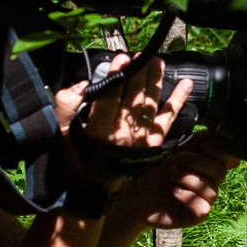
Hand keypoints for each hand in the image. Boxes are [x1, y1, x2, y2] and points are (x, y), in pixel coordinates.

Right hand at [64, 54, 194, 175]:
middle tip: (142, 55)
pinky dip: (178, 101)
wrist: (90, 191)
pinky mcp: (152, 145)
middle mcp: (123, 136)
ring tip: (158, 62)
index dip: (117, 77)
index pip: (110, 98)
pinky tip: (187, 85)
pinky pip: (168, 120)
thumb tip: (81, 86)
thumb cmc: (72, 161)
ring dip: (156, 82)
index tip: (121, 58)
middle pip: (134, 98)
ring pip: (151, 104)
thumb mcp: (60, 135)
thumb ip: (66, 108)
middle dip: (139, 74)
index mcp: (99, 132)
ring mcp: (141, 141)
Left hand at [119, 145, 238, 228]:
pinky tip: (175, 193)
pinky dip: (189, 197)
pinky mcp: (196, 215)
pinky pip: (204, 207)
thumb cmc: (152, 168)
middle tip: (176, 159)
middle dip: (198, 162)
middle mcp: (209, 181)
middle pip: (221, 171)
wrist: (134, 192)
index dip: (220, 151)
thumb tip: (219, 133)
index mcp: (206, 163)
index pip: (228, 157)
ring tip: (170, 173)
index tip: (203, 146)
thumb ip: (196, 139)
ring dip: (190, 178)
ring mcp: (203, 200)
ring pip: (213, 190)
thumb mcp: (173, 148)